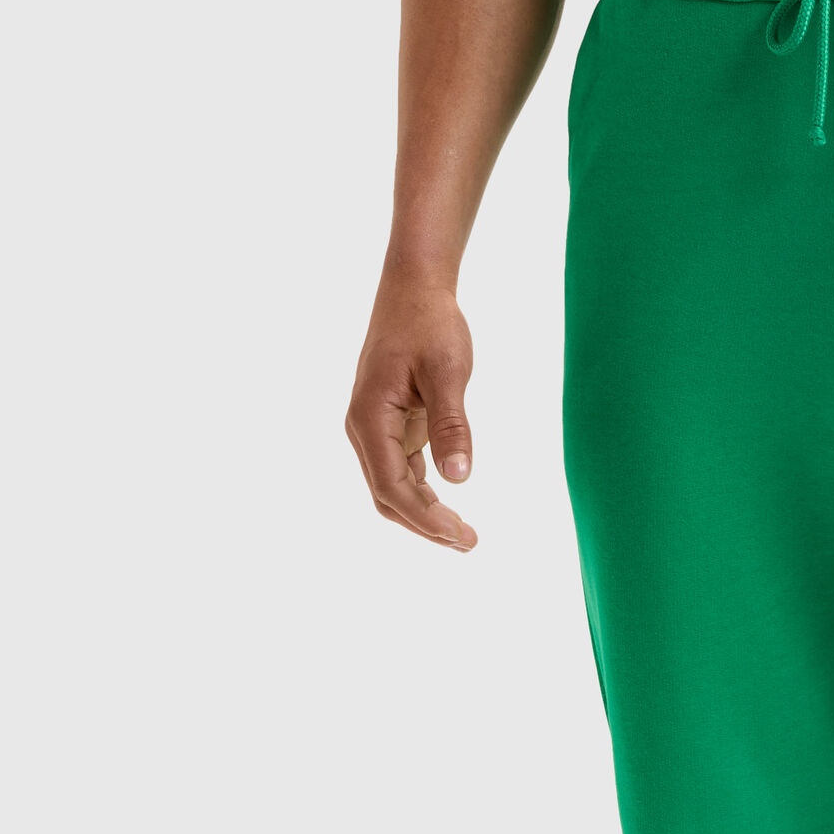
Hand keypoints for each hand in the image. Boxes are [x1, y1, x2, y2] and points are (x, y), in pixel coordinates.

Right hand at [345, 274, 478, 549]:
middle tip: (469, 543)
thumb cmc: (430, 323)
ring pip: (393, 488)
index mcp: (370, 418)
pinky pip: (402, 472)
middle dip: (425, 525)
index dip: (425, 519)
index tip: (461, 537)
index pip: (391, 487)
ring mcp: (375, 429)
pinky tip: (450, 509)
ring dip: (425, 514)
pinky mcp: (391, 426)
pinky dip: (424, 494)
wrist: (414, 290)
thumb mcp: (448, 372)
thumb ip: (451, 425)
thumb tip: (458, 477)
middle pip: (387, 496)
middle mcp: (364, 429)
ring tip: (464, 535)